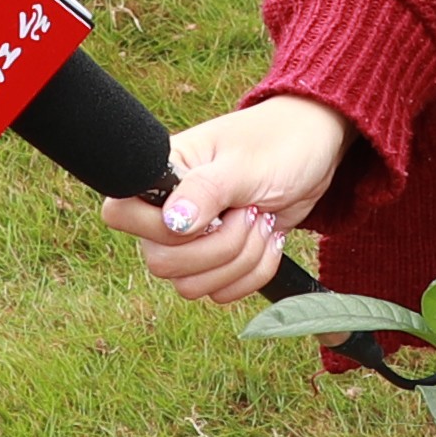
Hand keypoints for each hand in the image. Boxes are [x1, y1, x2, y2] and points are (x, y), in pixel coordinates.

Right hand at [104, 94, 348, 306]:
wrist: (315, 153)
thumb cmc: (278, 143)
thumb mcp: (244, 164)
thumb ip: (205, 191)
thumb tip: (172, 221)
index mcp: (162, 177)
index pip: (120, 215)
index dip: (159, 227)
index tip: (207, 211)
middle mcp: (168, 212)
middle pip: (160, 264)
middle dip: (219, 248)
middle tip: (247, 212)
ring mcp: (193, 241)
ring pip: (192, 286)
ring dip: (241, 259)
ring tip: (261, 219)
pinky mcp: (219, 262)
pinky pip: (221, 293)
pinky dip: (255, 271)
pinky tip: (270, 237)